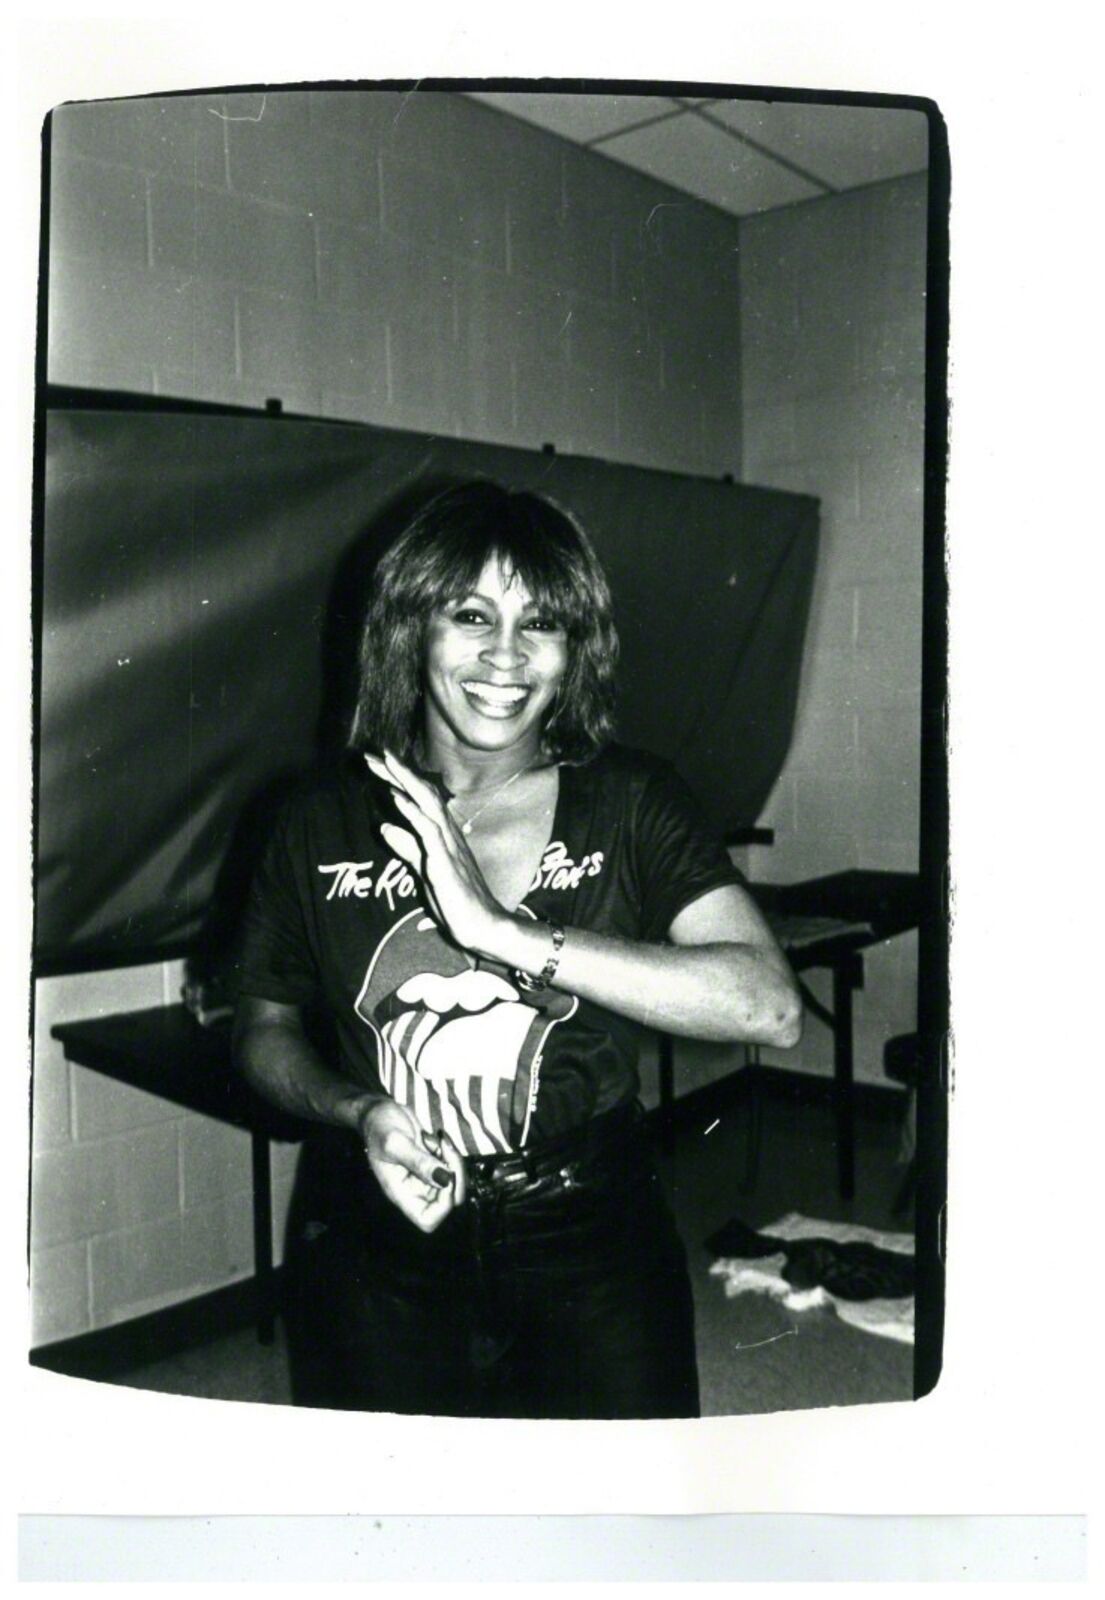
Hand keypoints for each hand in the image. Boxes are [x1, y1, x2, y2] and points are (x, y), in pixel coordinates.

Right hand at [359, 1097, 466, 1232]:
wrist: (378, 1110)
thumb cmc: (379, 1126)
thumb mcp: (396, 1142)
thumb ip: (419, 1162)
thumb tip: (444, 1179)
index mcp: (400, 1192)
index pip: (427, 1220)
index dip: (443, 1204)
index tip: (444, 1175)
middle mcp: (414, 1189)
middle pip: (447, 1202)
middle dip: (454, 1175)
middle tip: (445, 1148)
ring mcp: (424, 1177)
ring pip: (453, 1183)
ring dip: (454, 1161)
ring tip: (440, 1141)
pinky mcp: (432, 1164)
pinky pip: (451, 1167)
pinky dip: (451, 1153)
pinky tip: (438, 1139)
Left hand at [366, 749, 506, 955]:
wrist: (483, 925)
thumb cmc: (457, 900)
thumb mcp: (424, 870)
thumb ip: (407, 847)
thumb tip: (385, 827)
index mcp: (443, 834)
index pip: (419, 799)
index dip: (399, 780)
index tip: (378, 763)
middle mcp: (448, 832)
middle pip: (422, 793)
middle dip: (398, 772)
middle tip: (374, 754)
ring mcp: (448, 844)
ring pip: (426, 803)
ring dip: (404, 782)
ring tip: (386, 763)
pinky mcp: (445, 861)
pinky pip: (428, 831)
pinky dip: (412, 812)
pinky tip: (397, 798)